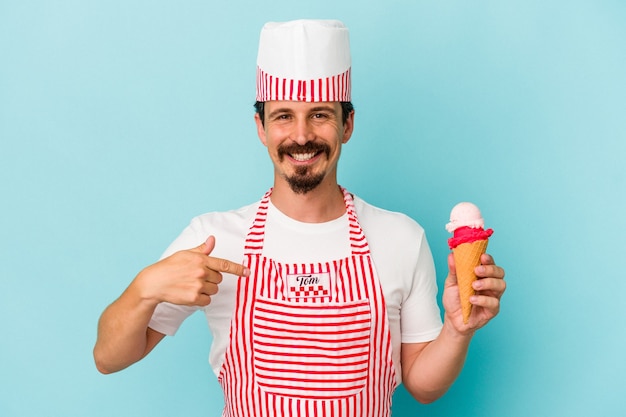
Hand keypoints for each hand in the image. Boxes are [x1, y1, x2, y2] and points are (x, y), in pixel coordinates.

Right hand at [134, 236, 248, 306]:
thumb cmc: (169, 266)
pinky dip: (202, 299)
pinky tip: (190, 294)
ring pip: (214, 290)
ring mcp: (198, 285)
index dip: (238, 269)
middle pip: (219, 279)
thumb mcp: (185, 254)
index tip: (247, 272)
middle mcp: (201, 272)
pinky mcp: (194, 297)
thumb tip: (212, 240)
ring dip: (207, 289)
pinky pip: (207, 300)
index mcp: (201, 259)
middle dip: (212, 279)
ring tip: (192, 285)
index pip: (224, 264)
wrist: (154, 282)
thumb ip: (202, 249)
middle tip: (197, 278)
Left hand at [442, 252, 505, 333]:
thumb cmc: (454, 299)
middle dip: (490, 269)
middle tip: (477, 270)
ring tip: (474, 285)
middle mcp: (490, 284)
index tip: (482, 256)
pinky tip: (472, 299)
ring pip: (501, 286)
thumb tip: (451, 256)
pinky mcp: (492, 310)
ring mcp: (493, 297)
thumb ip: (453, 270)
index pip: (490, 264)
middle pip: (499, 273)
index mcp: (482, 275)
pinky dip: (483, 299)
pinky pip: (494, 303)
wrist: (452, 319)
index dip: (489, 259)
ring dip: (488, 283)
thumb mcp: (451, 283)